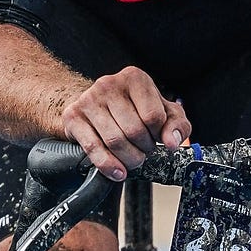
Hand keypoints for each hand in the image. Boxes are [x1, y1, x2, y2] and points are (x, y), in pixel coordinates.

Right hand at [60, 66, 188, 178]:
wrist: (95, 106)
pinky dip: (108, 165)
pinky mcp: (73, 117)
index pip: (153, 116)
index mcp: (134, 78)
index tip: (155, 138)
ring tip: (133, 158)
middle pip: (134, 131)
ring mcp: (88, 100)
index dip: (158, 135)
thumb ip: (178, 125)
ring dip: (129, 159)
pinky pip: (94, 148)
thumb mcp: (164, 113)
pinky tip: (118, 172)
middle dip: (144, 149)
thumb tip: (172, 142)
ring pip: (115, 141)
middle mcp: (109, 84)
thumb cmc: (133, 109)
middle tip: (144, 151)